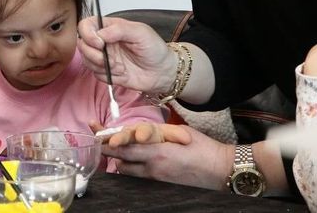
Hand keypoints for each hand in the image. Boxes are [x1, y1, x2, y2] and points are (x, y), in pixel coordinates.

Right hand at [77, 16, 176, 93]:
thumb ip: (119, 30)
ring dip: (102, 66)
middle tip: (110, 59)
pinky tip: (122, 73)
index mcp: (110, 27)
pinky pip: (96, 74)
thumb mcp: (141, 33)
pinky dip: (107, 75)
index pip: (86, 25)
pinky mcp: (107, 72)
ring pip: (87, 60)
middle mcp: (104, 41)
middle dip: (93, 54)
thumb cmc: (155, 49)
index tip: (99, 43)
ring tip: (120, 67)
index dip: (87, 34)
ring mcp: (104, 57)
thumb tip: (100, 34)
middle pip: (82, 44)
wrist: (163, 72)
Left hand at [98, 123, 231, 189]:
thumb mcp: (179, 133)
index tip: (95, 133)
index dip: (107, 141)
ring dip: (121, 158)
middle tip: (101, 139)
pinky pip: (138, 175)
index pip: (124, 148)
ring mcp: (156, 179)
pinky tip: (135, 157)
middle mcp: (153, 169)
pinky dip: (133, 165)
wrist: (221, 171)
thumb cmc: (204, 149)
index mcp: (157, 153)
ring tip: (119, 146)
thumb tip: (139, 132)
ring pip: (127, 170)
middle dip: (109, 150)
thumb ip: (156, 132)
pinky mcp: (160, 184)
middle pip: (120, 161)